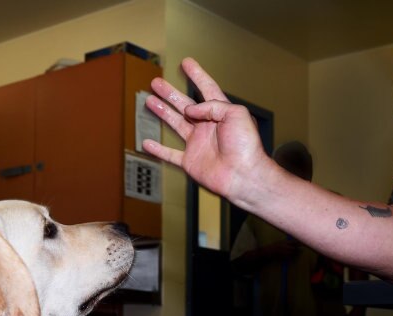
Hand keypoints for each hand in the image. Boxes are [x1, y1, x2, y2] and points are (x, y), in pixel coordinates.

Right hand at [143, 58, 269, 202]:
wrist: (243, 175)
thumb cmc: (246, 146)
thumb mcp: (235, 114)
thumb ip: (212, 106)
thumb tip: (189, 109)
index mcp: (221, 113)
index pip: (207, 89)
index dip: (197, 75)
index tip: (187, 63)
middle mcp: (207, 126)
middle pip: (184, 105)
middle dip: (170, 93)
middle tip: (156, 83)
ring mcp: (197, 144)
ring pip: (175, 124)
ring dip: (162, 112)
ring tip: (149, 100)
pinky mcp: (190, 162)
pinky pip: (170, 154)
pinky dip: (158, 150)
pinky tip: (147, 143)